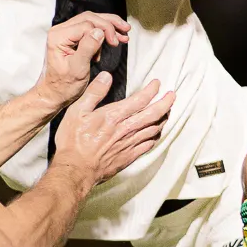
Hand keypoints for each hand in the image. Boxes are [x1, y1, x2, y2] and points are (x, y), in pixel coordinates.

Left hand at [35, 11, 129, 106]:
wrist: (55, 94)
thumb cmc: (63, 86)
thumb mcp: (77, 69)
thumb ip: (87, 48)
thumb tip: (99, 31)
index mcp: (59, 36)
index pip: (87, 24)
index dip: (104, 30)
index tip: (115, 43)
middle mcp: (60, 31)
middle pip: (90, 18)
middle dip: (109, 24)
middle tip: (125, 30)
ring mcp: (65, 34)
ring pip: (91, 21)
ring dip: (108, 26)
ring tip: (124, 33)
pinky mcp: (71, 38)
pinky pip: (89, 29)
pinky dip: (103, 33)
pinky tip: (112, 41)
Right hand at [54, 76, 174, 181]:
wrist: (76, 170)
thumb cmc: (74, 142)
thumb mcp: (77, 112)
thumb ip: (94, 93)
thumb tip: (106, 76)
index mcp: (115, 116)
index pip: (141, 99)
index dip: (152, 89)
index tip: (157, 83)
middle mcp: (127, 129)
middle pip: (155, 114)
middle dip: (166, 102)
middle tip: (172, 95)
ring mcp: (130, 144)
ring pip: (155, 129)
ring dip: (164, 118)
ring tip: (167, 111)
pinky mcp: (129, 157)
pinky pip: (149, 145)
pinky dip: (156, 136)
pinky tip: (156, 133)